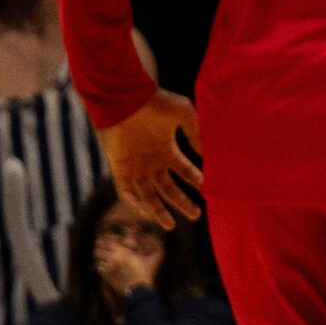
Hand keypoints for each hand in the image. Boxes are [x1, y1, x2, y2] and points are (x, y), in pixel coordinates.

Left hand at [94, 238, 156, 295]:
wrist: (139, 290)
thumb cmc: (146, 274)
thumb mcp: (153, 260)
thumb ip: (157, 249)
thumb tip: (159, 242)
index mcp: (123, 252)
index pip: (108, 243)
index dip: (104, 241)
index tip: (103, 240)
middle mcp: (113, 258)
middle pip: (98, 250)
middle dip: (98, 248)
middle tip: (99, 248)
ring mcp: (108, 268)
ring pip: (97, 259)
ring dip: (99, 257)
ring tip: (100, 257)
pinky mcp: (105, 277)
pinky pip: (98, 268)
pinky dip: (100, 266)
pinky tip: (103, 266)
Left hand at [97, 91, 202, 225]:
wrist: (125, 98)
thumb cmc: (155, 102)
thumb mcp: (184, 114)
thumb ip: (195, 132)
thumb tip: (204, 152)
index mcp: (166, 150)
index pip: (183, 170)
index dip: (194, 180)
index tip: (205, 188)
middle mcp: (151, 162)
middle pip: (168, 189)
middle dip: (181, 203)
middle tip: (196, 215)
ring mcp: (136, 167)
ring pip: (148, 195)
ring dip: (159, 210)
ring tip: (170, 226)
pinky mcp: (120, 168)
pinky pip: (126, 191)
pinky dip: (135, 203)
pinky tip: (147, 212)